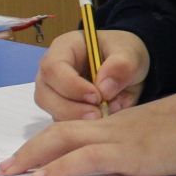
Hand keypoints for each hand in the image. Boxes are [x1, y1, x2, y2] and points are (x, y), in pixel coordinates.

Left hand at [0, 89, 175, 175]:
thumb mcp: (161, 136)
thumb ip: (142, 145)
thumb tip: (133, 163)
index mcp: (120, 124)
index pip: (75, 129)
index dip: (48, 143)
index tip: (30, 158)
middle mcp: (112, 127)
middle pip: (59, 132)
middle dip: (29, 150)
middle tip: (6, 168)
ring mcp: (118, 138)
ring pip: (63, 140)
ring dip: (33, 157)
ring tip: (13, 173)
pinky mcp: (128, 153)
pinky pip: (85, 158)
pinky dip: (60, 167)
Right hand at [33, 29, 148, 121]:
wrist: (130, 71)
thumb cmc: (125, 55)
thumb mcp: (131, 54)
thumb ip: (121, 67)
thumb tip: (104, 89)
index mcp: (64, 48)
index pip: (54, 68)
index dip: (72, 86)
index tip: (97, 97)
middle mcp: (51, 71)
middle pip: (45, 94)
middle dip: (71, 109)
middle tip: (98, 114)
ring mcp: (53, 93)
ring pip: (52, 112)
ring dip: (75, 120)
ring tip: (102, 117)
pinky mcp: (61, 110)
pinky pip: (62, 123)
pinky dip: (79, 127)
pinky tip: (100, 122)